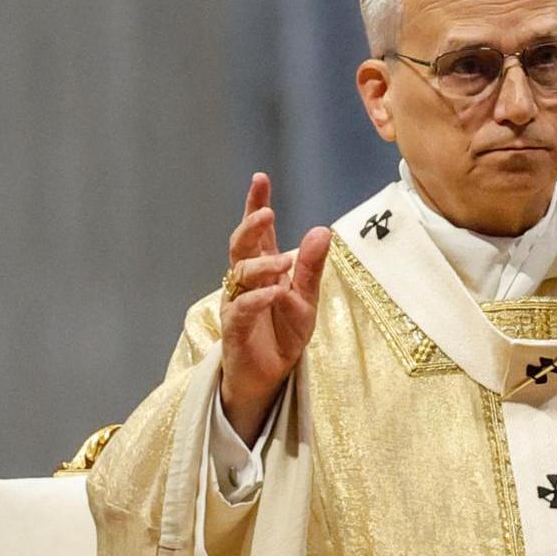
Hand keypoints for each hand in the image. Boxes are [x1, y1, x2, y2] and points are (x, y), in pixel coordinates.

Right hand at [220, 173, 331, 443]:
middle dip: (250, 225)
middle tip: (266, 212)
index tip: (260, 179)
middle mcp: (245, 281)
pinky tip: (274, 292)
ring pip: (240, 274)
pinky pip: (242, 308)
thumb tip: (321, 230)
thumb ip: (311, 266)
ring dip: (262, 265)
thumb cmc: (283, 334)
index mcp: (263, 268)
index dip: (256, 205)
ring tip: (284, 263)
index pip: (258, 231)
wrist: (269, 377)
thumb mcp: (306, 298)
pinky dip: (258, 298)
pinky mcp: (235, 329)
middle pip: (240, 246)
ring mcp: (237, 303)